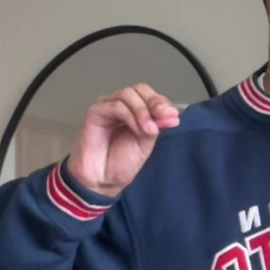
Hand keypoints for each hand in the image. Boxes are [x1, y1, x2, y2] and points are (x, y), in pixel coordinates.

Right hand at [66, 84, 180, 197]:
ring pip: (128, 95)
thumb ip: (156, 126)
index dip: (162, 102)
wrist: (103, 180)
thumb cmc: (122, 162)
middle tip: (164, 117)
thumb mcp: (146, 143)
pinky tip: (138, 130)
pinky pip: (116, 106)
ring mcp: (107, 106)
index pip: (149, 95)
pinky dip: (130, 116)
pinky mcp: (95, 112)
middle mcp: (120, 104)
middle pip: (139, 89)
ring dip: (143, 111)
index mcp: (134, 110)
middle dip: (154, 102)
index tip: (174, 116)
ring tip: (149, 130)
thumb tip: (172, 115)